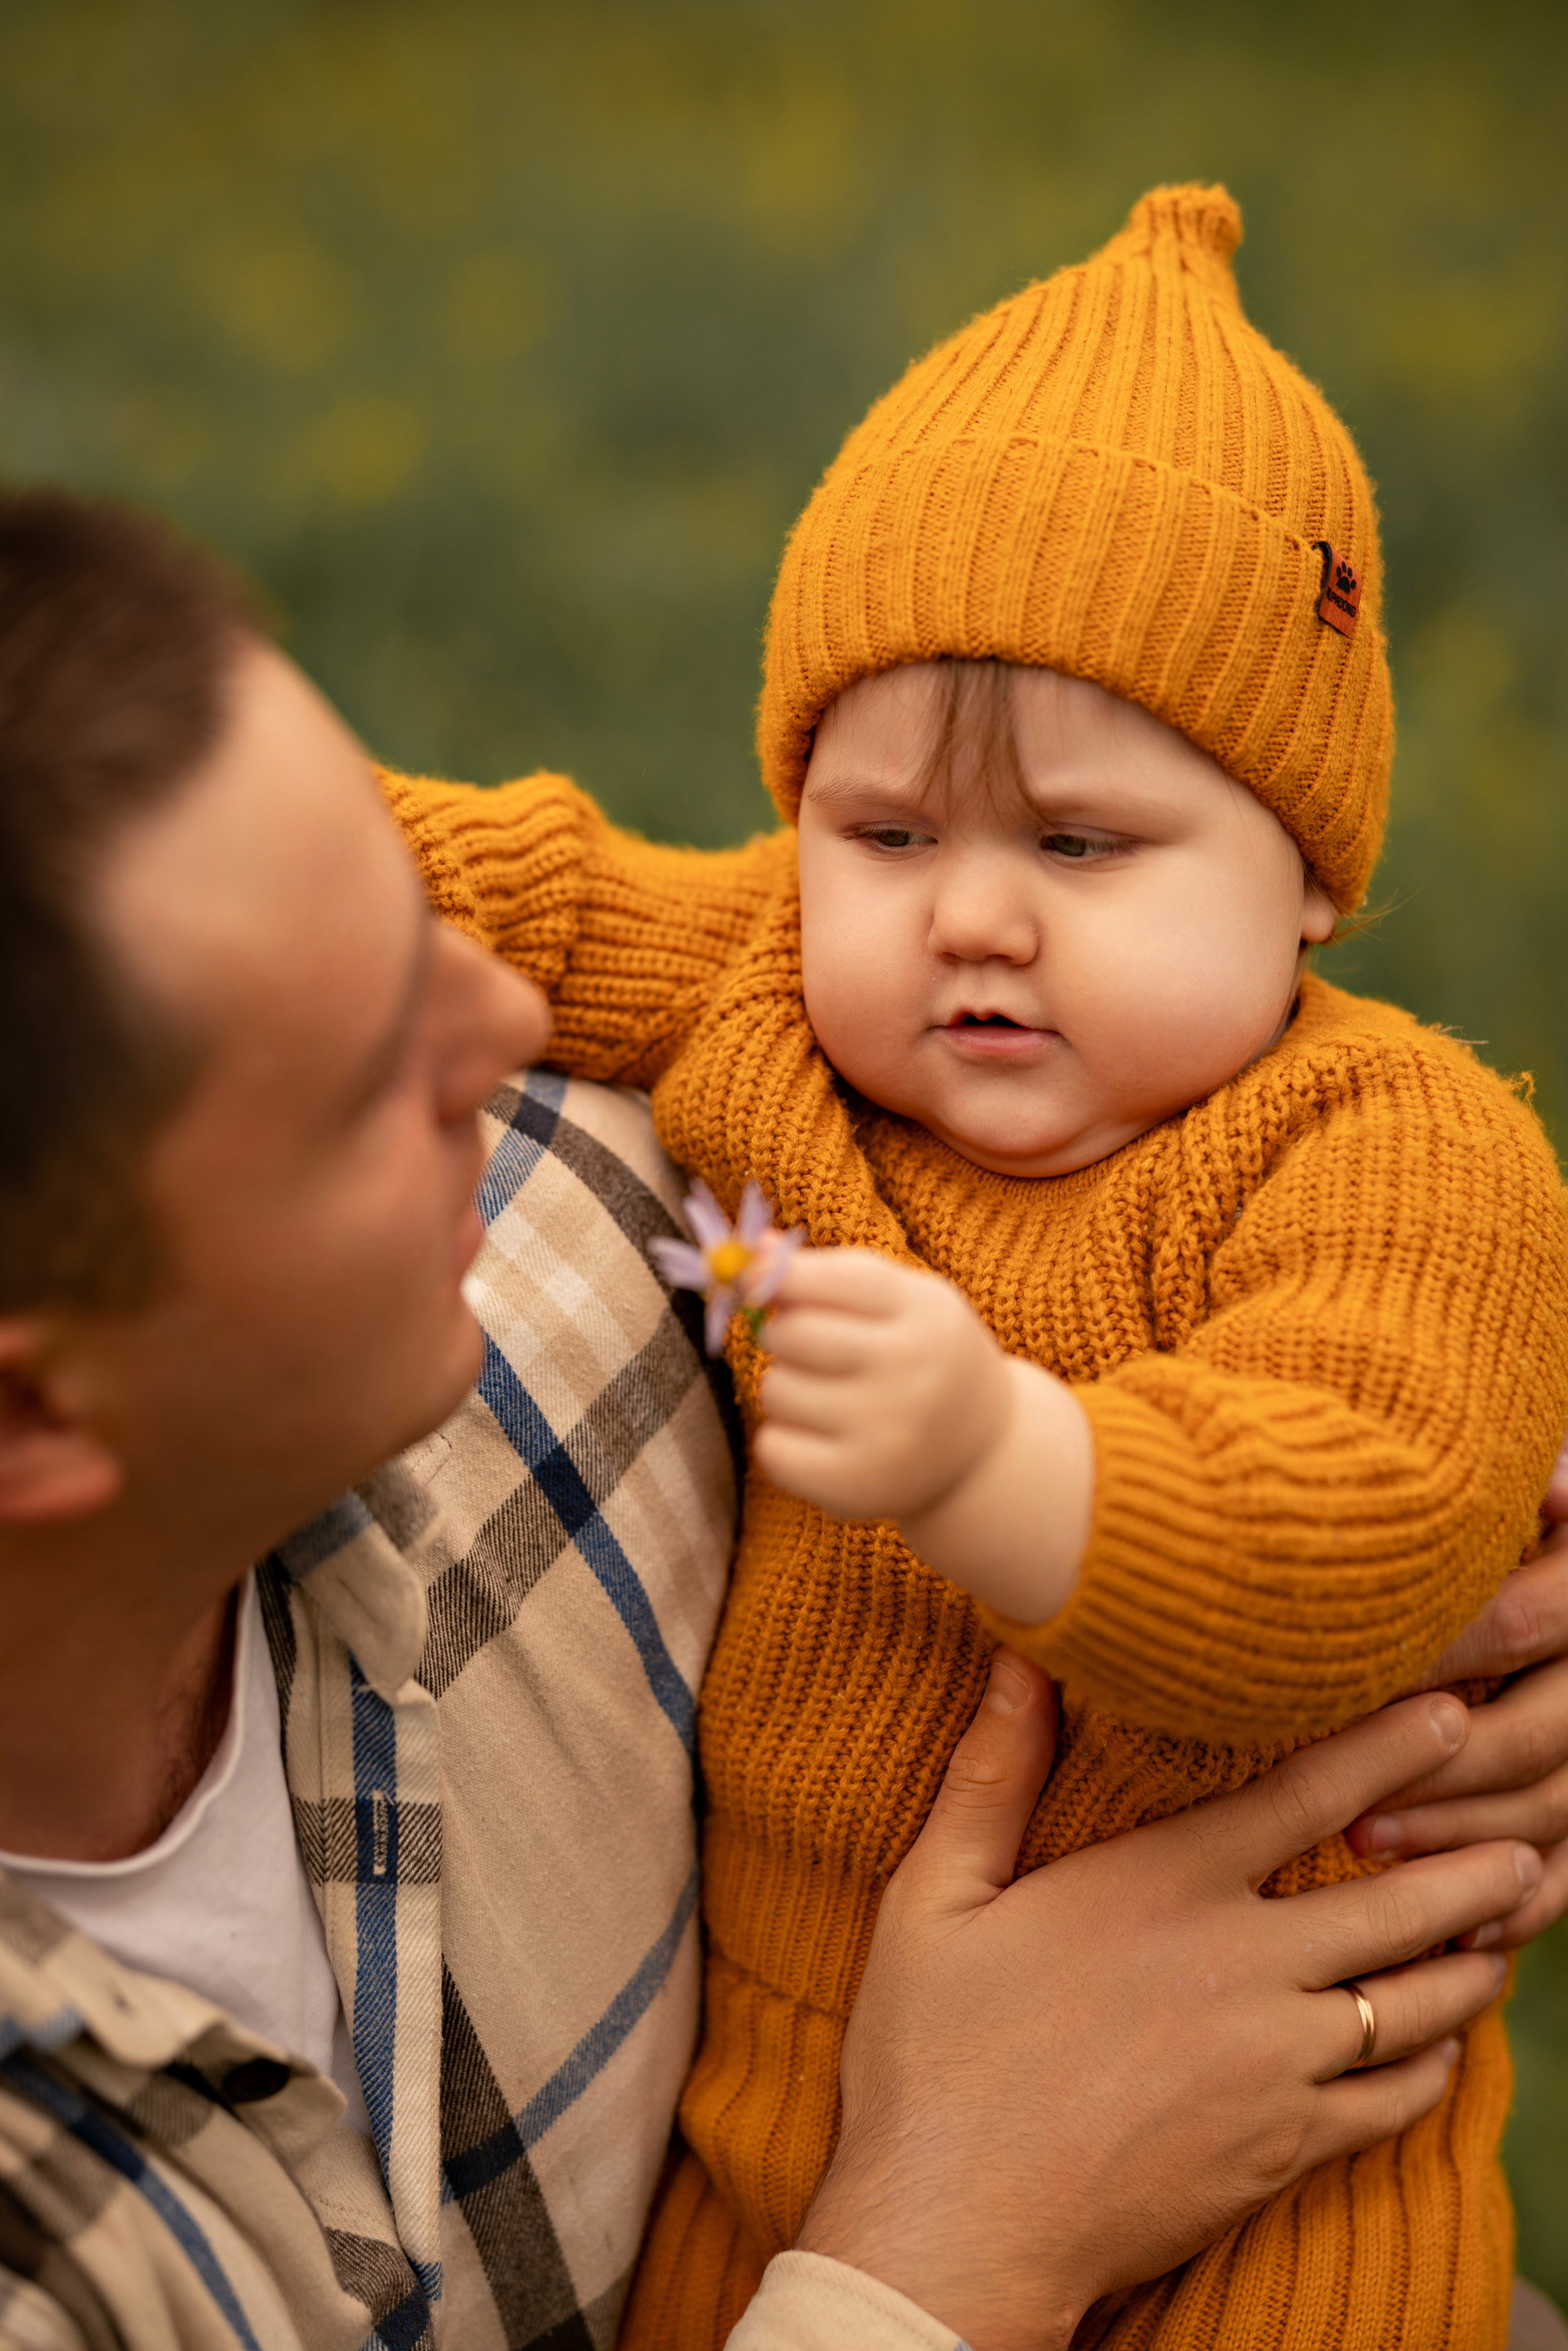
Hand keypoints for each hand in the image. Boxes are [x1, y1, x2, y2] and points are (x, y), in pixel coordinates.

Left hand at [756, 1249, 1010, 1519]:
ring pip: (775, 1390)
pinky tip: (820, 1439)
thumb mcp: (900, 1302)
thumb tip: (752, 1253)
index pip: (827, 1279)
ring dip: (785, 1390)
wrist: (982, 1452)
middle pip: (790, 1334)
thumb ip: (830, 1273)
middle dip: (784, 1336)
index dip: (775, 1275)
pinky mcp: (856, 1486)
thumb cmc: (923, 1357)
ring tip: (828, 1399)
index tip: (757, 1279)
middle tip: (812, 1350)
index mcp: (925, 1313)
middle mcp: (912, 1371)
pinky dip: (782, 1441)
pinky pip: (771, 1447)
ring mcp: (886, 1433)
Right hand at [798, 1652, 1534, 2350]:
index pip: (1305, 1795)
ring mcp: (1276, 2066)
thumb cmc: (933, 2056)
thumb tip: (1018, 1664)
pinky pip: (1395, 2097)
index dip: (1390, 1747)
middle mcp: (1242, 1968)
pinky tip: (1442, 2043)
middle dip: (1475, 1864)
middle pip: (1398, 1904)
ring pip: (1415, 2001)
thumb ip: (991, 1776)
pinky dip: (1433, 2061)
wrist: (960, 2227)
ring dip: (1471, 1959)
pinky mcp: (1285, 2150)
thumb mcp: (935, 1898)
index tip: (1452, 1713)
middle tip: (1527, 1838)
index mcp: (1163, 1888)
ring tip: (1505, 1929)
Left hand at [1346, 1438, 1567, 1947]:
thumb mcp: (1495, 1502)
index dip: (1439, 1650)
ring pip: (1548, 1812)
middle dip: (1436, 1771)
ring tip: (1361, 1845)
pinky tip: (1446, 1932)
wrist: (1525, 1595)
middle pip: (1532, 1736)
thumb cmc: (1450, 1528)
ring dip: (1455, 1838)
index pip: (1518, 1622)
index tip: (1347, 1669)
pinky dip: (1511, 1912)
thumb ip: (1508, 1502)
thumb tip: (1551, 1480)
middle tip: (1346, 1793)